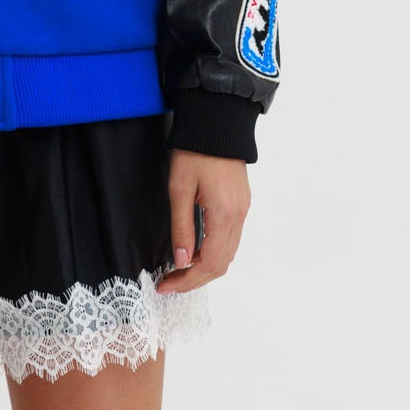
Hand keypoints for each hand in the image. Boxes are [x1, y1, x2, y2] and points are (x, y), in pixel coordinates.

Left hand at [162, 151, 250, 292]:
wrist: (217, 124)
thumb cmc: (195, 152)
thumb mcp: (179, 189)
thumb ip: (181, 228)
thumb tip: (180, 261)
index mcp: (223, 215)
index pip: (209, 263)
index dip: (187, 280)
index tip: (166, 284)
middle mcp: (238, 217)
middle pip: (221, 264)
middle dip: (195, 279)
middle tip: (170, 283)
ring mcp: (243, 211)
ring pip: (228, 254)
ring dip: (205, 267)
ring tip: (179, 270)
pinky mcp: (241, 204)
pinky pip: (231, 239)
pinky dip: (213, 252)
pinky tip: (194, 250)